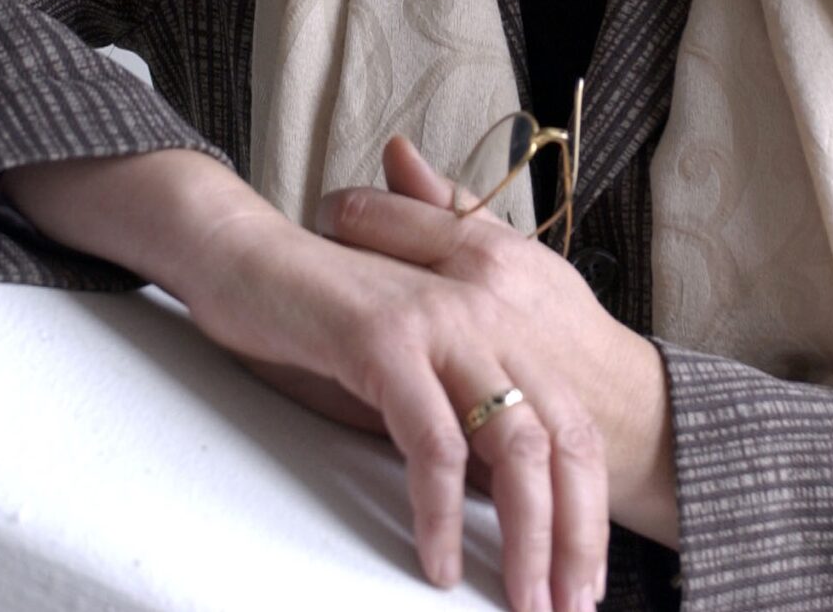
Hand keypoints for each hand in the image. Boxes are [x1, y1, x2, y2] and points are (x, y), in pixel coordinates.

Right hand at [0, 144, 672, 604]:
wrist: (245, 256)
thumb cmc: (323, 317)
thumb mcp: (411, 368)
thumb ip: (459, 419)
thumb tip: (498, 504)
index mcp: (503, 321)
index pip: (574, 424)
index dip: (588, 506)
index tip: (585, 575)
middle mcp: (488, 315)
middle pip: (563, 437)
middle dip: (573, 534)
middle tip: (569, 605)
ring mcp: (441, 324)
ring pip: (514, 443)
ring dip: (525, 534)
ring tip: (522, 596)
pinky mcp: (387, 340)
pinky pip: (433, 442)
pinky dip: (440, 512)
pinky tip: (437, 559)